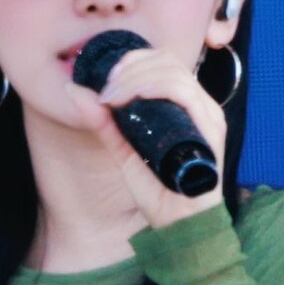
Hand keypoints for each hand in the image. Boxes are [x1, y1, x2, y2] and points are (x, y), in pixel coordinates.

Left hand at [65, 45, 226, 231]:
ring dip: (137, 77)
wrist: (178, 224)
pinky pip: (186, 93)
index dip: (131, 61)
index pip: (161, 62)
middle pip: (166, 60)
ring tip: (114, 97)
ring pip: (173, 72)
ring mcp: (207, 115)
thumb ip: (103, 123)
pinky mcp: (211, 130)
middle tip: (106, 90)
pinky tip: (136, 95)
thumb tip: (73, 91)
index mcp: (183, 105)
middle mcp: (199, 104)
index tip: (106, 81)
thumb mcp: (123, 151)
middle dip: (130, 67)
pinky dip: (157, 87)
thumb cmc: (157, 191)